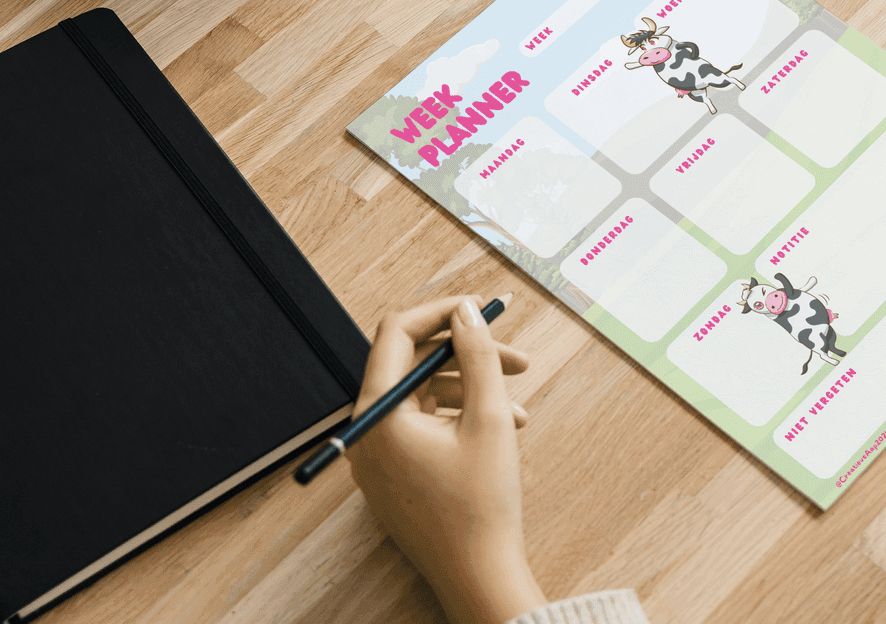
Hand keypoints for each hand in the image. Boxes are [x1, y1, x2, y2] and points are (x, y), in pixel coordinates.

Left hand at [347, 295, 545, 623]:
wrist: (479, 577)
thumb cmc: (481, 504)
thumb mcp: (488, 418)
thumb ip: (478, 356)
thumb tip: (466, 312)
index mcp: (377, 415)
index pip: (397, 334)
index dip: (441, 313)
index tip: (481, 309)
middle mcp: (367, 432)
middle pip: (414, 366)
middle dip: (468, 356)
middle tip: (516, 356)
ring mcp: (378, 456)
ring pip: (425, 396)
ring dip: (474, 390)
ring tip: (518, 408)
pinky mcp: (394, 473)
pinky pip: (424, 427)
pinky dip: (462, 419)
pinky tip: (503, 429)